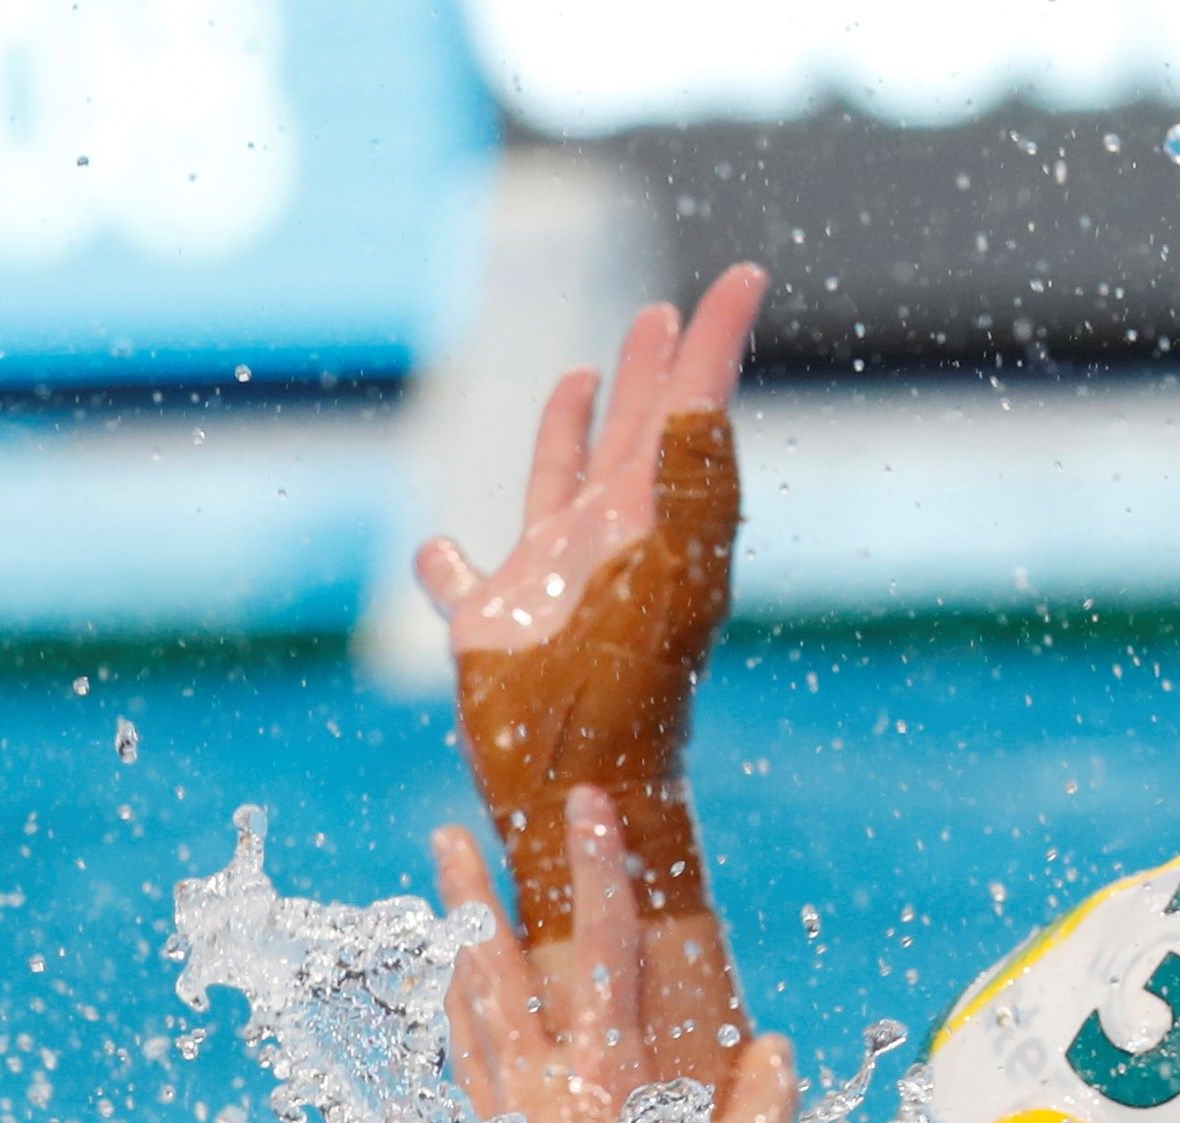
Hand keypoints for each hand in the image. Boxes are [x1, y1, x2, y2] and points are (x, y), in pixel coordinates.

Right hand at [416, 267, 763, 945]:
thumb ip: (689, 488)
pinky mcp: (489, 628)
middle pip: (635, 435)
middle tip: (664, 310)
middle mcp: (608, 540)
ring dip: (569, 431)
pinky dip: (444, 562)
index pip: (692, 410)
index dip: (716, 344)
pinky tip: (435, 548)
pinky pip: (462, 578)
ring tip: (581, 373)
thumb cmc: (630, 695)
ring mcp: (549, 581)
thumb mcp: (668, 579)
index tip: (745, 278)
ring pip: (559, 484)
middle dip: (654, 372)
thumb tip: (705, 403)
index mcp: (657, 520)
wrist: (585, 788)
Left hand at [433, 786, 795, 1122]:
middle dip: (472, 897)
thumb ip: (760, 1114)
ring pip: (464, 1019)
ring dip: (453, 955)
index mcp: (605, 1080)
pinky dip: (455, 1029)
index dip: (597, 871)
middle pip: (494, 970)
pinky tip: (453, 1013)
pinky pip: (461, 1073)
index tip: (589, 805)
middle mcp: (538, 1092)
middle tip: (447, 834)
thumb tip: (781, 1051)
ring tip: (440, 903)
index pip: (600, 950)